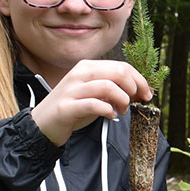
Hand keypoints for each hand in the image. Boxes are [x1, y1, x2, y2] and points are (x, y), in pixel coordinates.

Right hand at [30, 59, 151, 145]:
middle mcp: (80, 74)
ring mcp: (72, 90)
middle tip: (135, 103)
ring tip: (122, 111)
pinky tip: (110, 116)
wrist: (43, 124)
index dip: (140, 80)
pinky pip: (94, 105)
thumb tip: (138, 91)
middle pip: (118, 72)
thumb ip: (112, 88)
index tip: (147, 94)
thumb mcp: (94, 93)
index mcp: (88, 67)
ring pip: (108, 87)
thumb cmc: (73, 108)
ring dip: (122, 101)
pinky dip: (108, 111)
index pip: (121, 66)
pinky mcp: (67, 107)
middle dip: (134, 88)